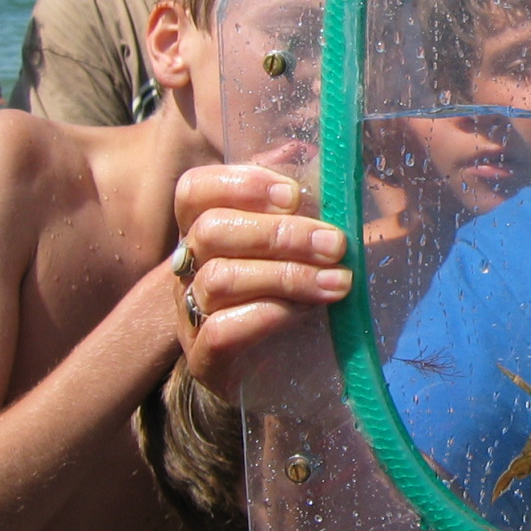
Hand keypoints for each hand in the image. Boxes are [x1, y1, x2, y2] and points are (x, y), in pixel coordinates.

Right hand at [172, 164, 350, 398]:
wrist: (286, 379)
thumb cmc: (300, 296)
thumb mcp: (314, 246)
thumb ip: (311, 202)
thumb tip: (310, 150)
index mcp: (210, 232)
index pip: (195, 191)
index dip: (239, 184)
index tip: (292, 193)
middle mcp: (191, 268)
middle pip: (210, 231)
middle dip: (279, 234)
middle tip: (336, 244)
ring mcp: (192, 314)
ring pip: (219, 279)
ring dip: (286, 276)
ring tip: (339, 283)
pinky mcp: (205, 360)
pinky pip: (221, 331)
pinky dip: (268, 316)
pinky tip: (305, 313)